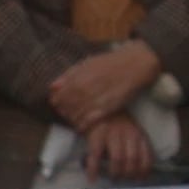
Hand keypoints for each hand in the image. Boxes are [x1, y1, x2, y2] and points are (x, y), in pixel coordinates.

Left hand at [46, 40, 160, 127]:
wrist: (136, 64)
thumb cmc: (111, 62)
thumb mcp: (87, 63)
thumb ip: (69, 75)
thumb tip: (53, 87)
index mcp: (76, 78)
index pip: (57, 97)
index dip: (56, 102)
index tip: (59, 103)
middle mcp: (83, 90)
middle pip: (64, 108)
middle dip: (63, 111)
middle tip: (66, 112)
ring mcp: (94, 100)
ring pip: (74, 116)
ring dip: (71, 119)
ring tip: (74, 118)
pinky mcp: (106, 108)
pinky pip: (88, 121)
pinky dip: (82, 125)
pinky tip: (81, 126)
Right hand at [83, 112, 157, 184]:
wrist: (100, 108)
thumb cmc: (119, 124)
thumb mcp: (133, 131)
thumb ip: (138, 146)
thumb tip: (141, 170)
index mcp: (138, 135)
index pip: (146, 156)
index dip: (144, 170)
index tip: (140, 179)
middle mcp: (127, 135)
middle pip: (132, 160)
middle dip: (129, 174)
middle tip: (124, 180)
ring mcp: (111, 136)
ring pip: (117, 159)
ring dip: (116, 173)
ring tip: (114, 179)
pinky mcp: (96, 137)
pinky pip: (95, 157)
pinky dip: (93, 170)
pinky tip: (93, 179)